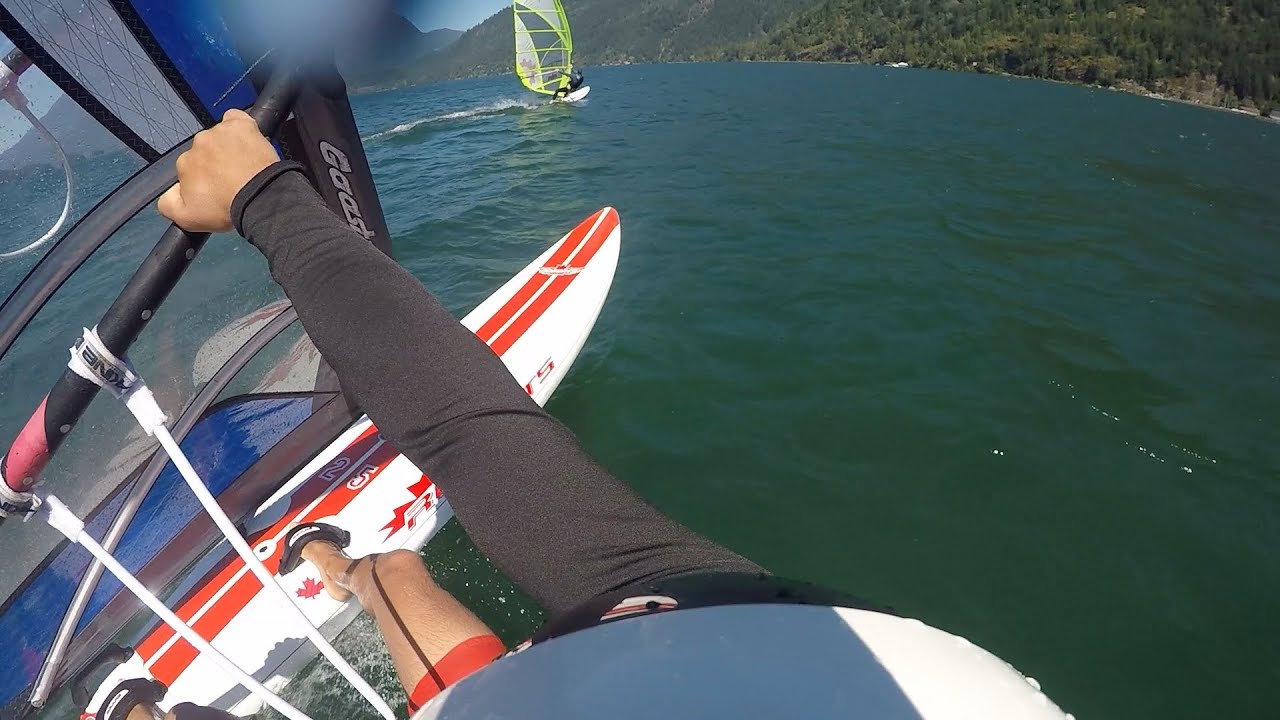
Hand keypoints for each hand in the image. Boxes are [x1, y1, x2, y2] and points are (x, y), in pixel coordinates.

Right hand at [158, 109, 279, 232]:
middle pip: (205, 152)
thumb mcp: (186, 218)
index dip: (203, 181)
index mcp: (184, 163)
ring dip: (229, 148)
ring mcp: (219, 131)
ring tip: (245, 166)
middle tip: (234, 180)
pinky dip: (238, 127)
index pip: (190, 169)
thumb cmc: (226, 208)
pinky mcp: (240, 124)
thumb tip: (171, 191)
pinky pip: (235, 119)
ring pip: (220, 137)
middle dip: (216, 165)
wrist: (261, 197)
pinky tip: (245, 139)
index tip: (217, 190)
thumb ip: (168, 204)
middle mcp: (197, 143)